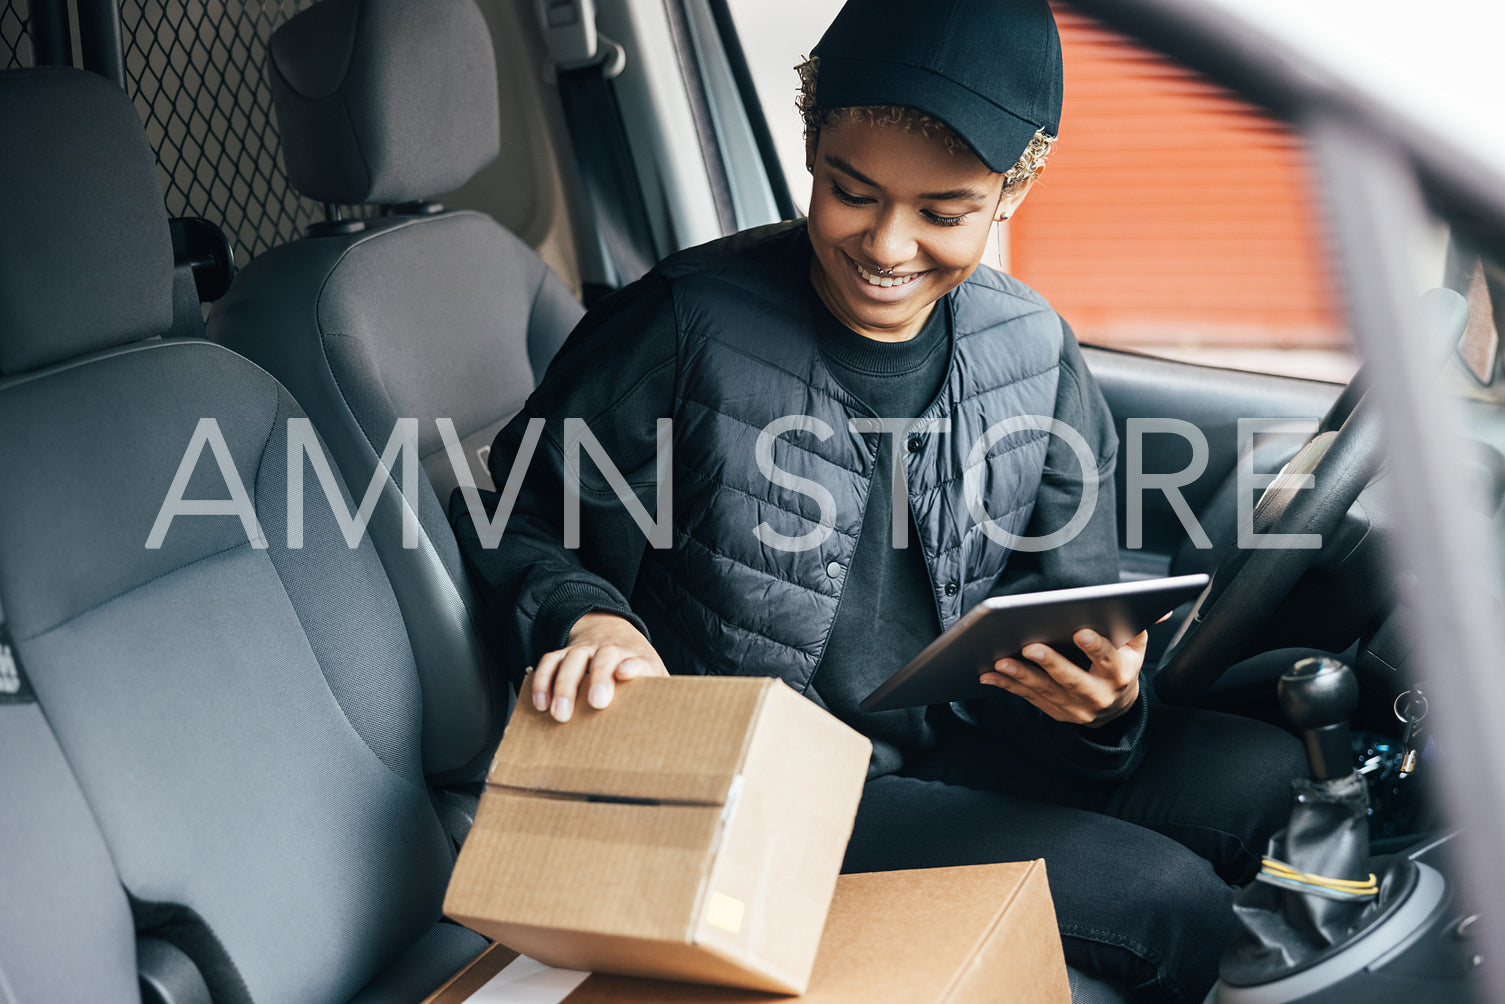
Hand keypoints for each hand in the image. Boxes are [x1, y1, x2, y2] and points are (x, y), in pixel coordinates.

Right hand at [530, 613, 666, 721]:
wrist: (614, 632)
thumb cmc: (636, 665)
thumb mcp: (653, 676)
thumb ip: (661, 695)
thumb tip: (667, 723)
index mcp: (637, 657)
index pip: (639, 660)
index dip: (633, 666)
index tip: (626, 674)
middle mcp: (609, 649)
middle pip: (604, 657)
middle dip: (599, 678)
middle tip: (596, 703)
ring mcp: (584, 650)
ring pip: (572, 659)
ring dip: (564, 685)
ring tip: (558, 713)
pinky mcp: (564, 654)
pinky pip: (549, 662)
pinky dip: (542, 681)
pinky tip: (540, 704)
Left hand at [978, 629, 1145, 727]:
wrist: (1116, 708)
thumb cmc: (1121, 667)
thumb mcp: (1135, 648)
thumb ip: (1138, 626)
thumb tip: (1158, 607)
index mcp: (1120, 675)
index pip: (1109, 659)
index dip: (1095, 647)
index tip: (1080, 632)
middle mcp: (1099, 695)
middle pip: (1072, 679)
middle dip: (1050, 663)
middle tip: (1029, 646)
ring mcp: (1077, 708)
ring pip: (1046, 691)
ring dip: (1021, 675)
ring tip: (1001, 660)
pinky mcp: (1057, 713)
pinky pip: (1029, 699)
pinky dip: (1008, 686)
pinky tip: (991, 674)